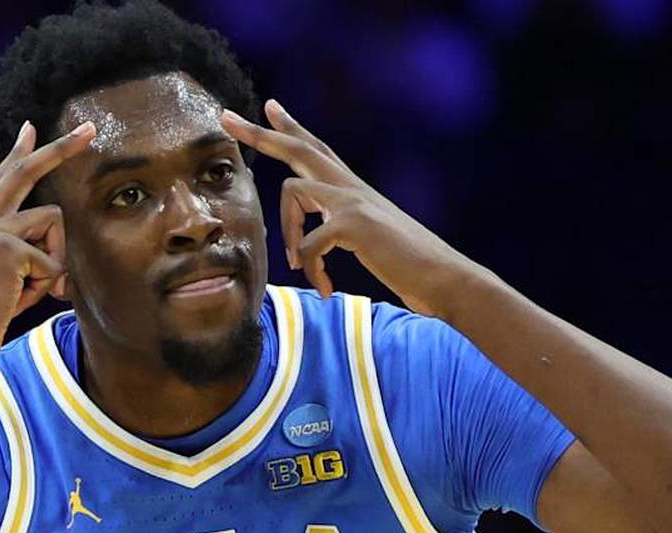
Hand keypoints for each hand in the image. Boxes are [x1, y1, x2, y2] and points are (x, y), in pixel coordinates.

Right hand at [0, 120, 95, 373]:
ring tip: (27, 291)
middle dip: (61, 147)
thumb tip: (59, 260)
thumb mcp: (5, 282)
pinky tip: (18, 299)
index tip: (30, 127)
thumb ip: (26, 259)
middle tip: (89, 129)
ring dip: (53, 263)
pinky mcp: (5, 246)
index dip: (18, 152)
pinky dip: (44, 286)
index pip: (1, 178)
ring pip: (54, 223)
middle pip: (25, 170)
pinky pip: (53, 260)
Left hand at [220, 100, 479, 317]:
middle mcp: (352, 187)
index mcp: (353, 189)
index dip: (292, 127)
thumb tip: (312, 238)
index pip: (317, 149)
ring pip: (292, 191)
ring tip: (298, 266)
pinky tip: (324, 286)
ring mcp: (354, 201)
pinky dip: (311, 268)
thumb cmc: (408, 266)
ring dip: (286, 233)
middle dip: (259, 134)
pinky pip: (309, 242)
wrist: (445, 279)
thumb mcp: (368, 239)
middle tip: (226, 119)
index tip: (268, 107)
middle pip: (298, 148)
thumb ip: (340, 228)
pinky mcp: (355, 224)